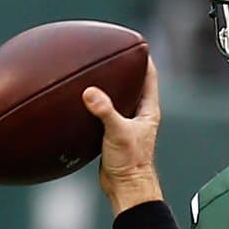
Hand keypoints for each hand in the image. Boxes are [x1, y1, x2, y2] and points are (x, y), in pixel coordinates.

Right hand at [82, 57, 163, 213]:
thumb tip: (90, 93)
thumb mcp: (117, 132)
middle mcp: (139, 114)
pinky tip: (79, 100)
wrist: (125, 187)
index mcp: (147, 110)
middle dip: (123, 68)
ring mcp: (125, 124)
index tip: (134, 41)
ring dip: (107, 86)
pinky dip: (94, 104)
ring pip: (117, 98)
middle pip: (132, 84)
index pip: (149, 76)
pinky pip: (103, 112)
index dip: (143, 58)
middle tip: (109, 51)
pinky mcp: (111, 134)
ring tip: (91, 71)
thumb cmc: (130, 162)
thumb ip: (105, 111)